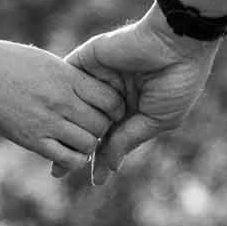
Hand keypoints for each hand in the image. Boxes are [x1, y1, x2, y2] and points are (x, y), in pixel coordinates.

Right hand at [0, 37, 121, 173]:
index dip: (114, 107)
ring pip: (88, 144)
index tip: (106, 108)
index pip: (110, 99)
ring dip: (88, 144)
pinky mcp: (32, 140)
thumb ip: (71, 78)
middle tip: (93, 126)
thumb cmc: (9, 62)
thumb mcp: (46, 62)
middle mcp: (61, 101)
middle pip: (102, 125)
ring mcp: (46, 123)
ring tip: (78, 137)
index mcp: (67, 77)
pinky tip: (67, 150)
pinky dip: (74, 159)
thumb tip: (93, 90)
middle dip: (103, 128)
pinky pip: (67, 159)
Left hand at [62, 16, 219, 181]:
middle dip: (75, 149)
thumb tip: (110, 167)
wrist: (175, 44)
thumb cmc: (176, 82)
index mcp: (136, 109)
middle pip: (89, 128)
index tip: (94, 181)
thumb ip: (129, 140)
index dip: (102, 159)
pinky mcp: (88, 61)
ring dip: (64, 129)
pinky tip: (51, 120)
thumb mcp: (156, 119)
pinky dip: (61, 98)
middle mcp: (115, 96)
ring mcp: (100, 78)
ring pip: (76, 108)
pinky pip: (69, 81)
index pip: (113, 138)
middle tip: (57, 172)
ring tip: (51, 153)